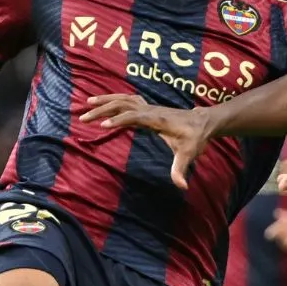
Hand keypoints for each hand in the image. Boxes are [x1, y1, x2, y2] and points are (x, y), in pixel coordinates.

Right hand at [81, 94, 212, 188]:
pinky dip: (113, 99)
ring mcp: (149, 107)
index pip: (135, 116)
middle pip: (123, 105)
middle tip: (83, 117)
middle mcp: (151, 110)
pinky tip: (103, 102)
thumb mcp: (189, 155)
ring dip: (105, 100)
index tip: (103, 125)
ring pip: (123, 99)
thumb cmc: (195, 138)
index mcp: (158, 120)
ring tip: (86, 103)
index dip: (119, 120)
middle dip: (102, 109)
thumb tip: (181, 186)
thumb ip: (181, 169)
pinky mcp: (148, 108)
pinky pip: (127, 100)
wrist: (203, 122)